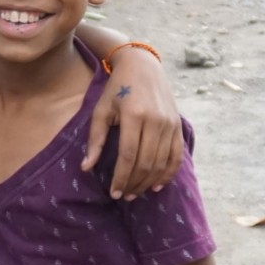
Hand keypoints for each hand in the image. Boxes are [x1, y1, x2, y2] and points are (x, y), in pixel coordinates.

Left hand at [82, 46, 182, 199]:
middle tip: (124, 196)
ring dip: (149, 182)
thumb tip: (86, 168)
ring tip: (136, 193)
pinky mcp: (178, 126)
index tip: (114, 193)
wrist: (143, 67)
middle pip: (146, 162)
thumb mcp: (100, 110)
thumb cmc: (116, 89)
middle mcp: (155, 121)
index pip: (128, 156)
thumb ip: (95, 140)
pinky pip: (177, 156)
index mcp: (134, 115)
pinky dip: (168, 173)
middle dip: (134, 183)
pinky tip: (157, 185)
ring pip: (162, 163)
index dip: (121, 178)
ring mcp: (170, 124)